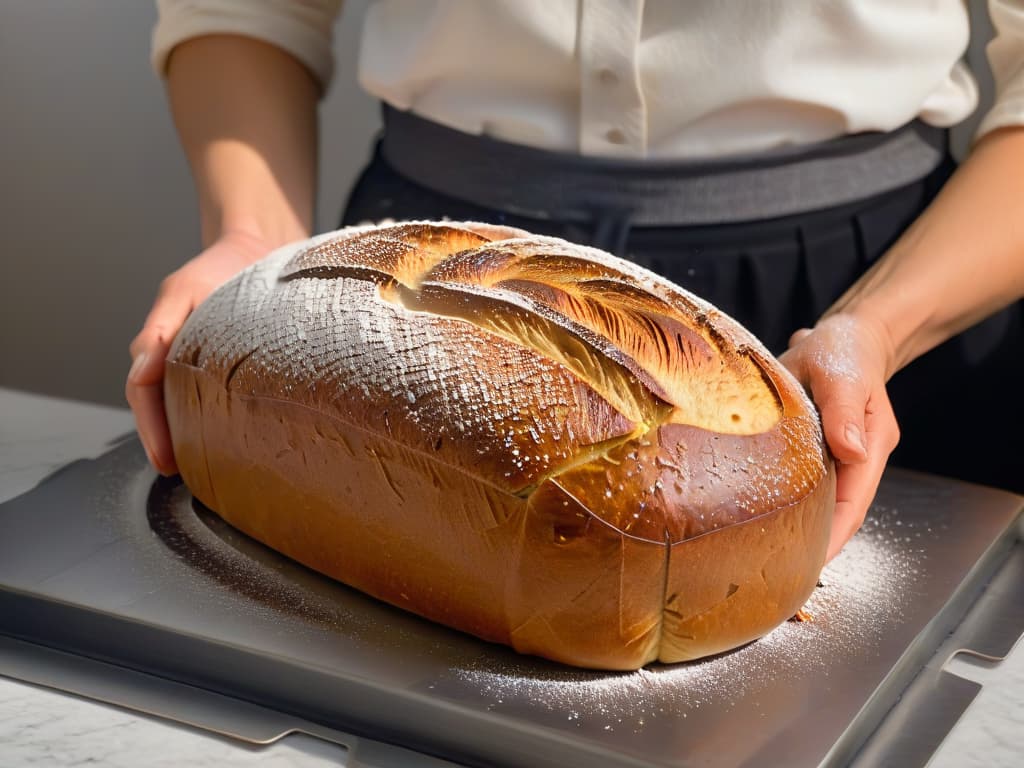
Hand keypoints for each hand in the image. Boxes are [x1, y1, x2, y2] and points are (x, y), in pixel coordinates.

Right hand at [126, 230, 272, 474]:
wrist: (258, 252)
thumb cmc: (219, 269)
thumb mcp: (184, 291)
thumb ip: (159, 329)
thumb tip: (139, 368)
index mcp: (159, 346)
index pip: (144, 397)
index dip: (151, 431)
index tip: (164, 461)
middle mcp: (175, 360)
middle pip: (161, 410)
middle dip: (167, 443)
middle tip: (182, 474)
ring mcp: (200, 365)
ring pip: (187, 408)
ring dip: (190, 437)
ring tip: (205, 468)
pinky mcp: (229, 367)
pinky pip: (216, 400)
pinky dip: (219, 422)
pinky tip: (234, 441)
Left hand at [779, 314, 899, 560]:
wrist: (847, 331)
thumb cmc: (844, 348)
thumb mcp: (842, 373)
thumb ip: (844, 411)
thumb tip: (851, 450)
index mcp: (869, 447)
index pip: (851, 505)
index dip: (831, 537)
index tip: (808, 563)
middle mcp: (855, 457)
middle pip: (837, 510)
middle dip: (813, 540)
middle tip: (776, 568)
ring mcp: (837, 454)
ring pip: (819, 498)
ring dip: (798, 520)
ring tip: (764, 548)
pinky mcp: (817, 445)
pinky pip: (803, 479)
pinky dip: (786, 495)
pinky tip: (759, 508)